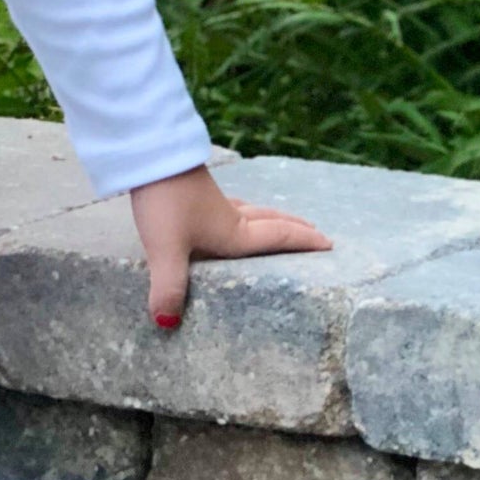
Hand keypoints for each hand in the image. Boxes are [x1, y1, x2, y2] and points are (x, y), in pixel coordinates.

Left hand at [129, 164, 331, 329]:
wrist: (150, 158)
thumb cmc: (166, 204)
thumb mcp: (166, 250)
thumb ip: (169, 287)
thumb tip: (167, 322)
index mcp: (234, 234)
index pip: (278, 238)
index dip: (304, 242)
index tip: (329, 243)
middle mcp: (230, 217)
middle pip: (271, 220)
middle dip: (295, 227)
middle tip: (315, 232)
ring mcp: (213, 201)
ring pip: (252, 210)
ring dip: (270, 217)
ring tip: (278, 221)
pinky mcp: (195, 190)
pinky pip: (230, 204)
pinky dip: (241, 210)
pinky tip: (226, 209)